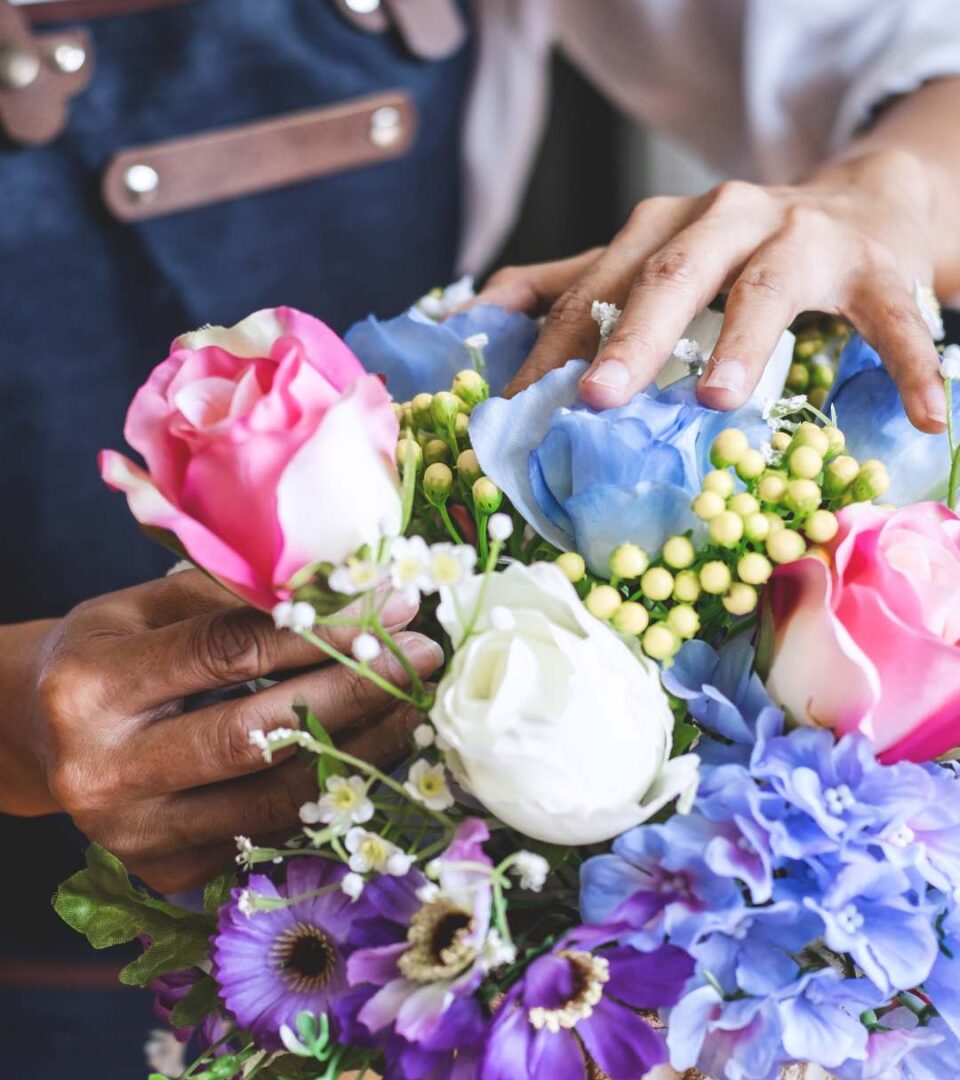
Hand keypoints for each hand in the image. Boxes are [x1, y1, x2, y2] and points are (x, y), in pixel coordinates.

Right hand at [2, 571, 441, 892]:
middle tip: (420, 659)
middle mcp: (104, 771)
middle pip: (256, 735)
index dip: (322, 629)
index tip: (393, 607)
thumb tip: (363, 593)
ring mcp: (134, 836)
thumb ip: (241, 598)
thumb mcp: (149, 605)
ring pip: (273, 798)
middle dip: (354, 694)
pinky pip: (268, 833)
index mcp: (92, 686)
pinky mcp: (166, 872)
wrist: (44, 737)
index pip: (229, 652)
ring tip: (415, 709)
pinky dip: (326, 794)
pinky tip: (370, 756)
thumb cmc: (108, 653)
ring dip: (359, 752)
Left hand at [483, 149, 945, 432]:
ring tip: (718, 399)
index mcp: (663, 226)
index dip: (555, 345)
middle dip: (631, 335)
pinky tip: (925, 414)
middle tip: (597, 398)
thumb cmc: (736, 251)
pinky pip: (891, 316)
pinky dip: (907, 361)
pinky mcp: (874, 266)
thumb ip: (572, 281)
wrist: (856, 204)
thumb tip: (480, 310)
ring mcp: (803, 236)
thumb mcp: (651, 257)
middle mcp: (726, 218)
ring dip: (743, 343)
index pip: (597, 286)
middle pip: (670, 274)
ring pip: (767, 285)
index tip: (518, 408)